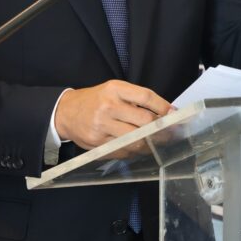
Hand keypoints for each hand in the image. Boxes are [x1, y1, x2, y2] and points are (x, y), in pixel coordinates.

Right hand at [54, 80, 172, 150]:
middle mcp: (109, 106)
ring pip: (136, 140)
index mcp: (115, 89)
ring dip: (150, 143)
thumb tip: (164, 111)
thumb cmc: (95, 99)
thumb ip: (135, 99)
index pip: (146, 97)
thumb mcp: (113, 90)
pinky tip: (139, 147)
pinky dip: (135, 151)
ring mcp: (103, 126)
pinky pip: (124, 151)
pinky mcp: (98, 143)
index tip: (174, 114)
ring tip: (158, 142)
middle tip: (172, 132)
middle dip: (161, 129)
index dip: (163, 107)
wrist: (66, 112)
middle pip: (144, 120)